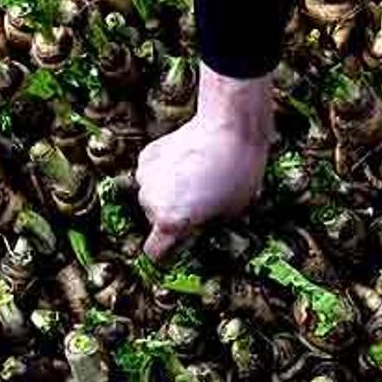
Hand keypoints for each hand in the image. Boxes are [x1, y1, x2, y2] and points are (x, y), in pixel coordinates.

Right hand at [136, 64, 273, 259]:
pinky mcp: (146, 156)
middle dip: (173, 217)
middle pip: (156, 220)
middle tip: (199, 205)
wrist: (229, 128)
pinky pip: (152, 174)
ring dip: (168, 194)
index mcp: (170, 222)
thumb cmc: (236, 174)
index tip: (178, 249)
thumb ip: (207, 227)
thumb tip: (199, 230)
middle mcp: (150, 202)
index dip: (166, 254)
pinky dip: (165, 173)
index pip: (154, 252)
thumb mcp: (230, 214)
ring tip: (196, 180)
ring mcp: (145, 177)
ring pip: (153, 196)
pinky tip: (187, 163)